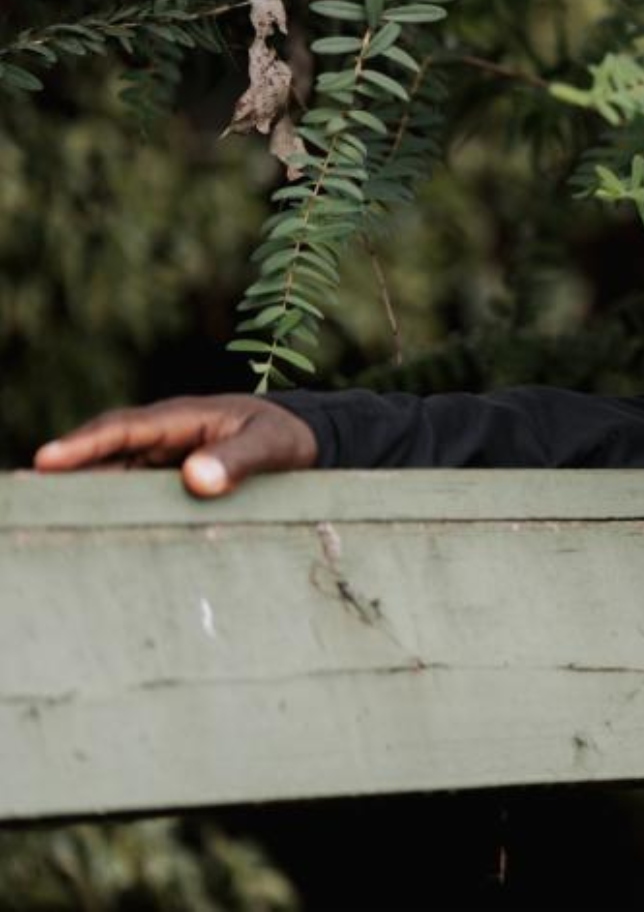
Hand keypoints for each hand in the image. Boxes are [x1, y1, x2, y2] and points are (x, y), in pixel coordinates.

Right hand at [33, 396, 318, 497]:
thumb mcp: (273, 447)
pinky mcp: (169, 482)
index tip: (46, 460)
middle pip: (106, 454)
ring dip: (83, 494)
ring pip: (113, 475)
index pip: (125, 429)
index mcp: (183, 418)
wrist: (307, 441)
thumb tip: (195, 479)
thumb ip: (239, 461)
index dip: (85, 444)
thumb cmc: (288, 437)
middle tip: (26, 498)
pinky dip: (110, 509)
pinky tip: (90, 533)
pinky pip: (132, 493)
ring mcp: (163, 460)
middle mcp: (164, 437)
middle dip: (66, 472)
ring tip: (44, 519)